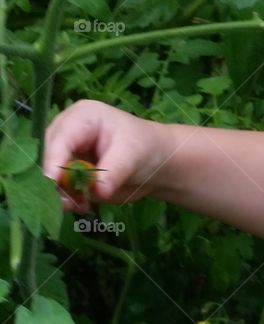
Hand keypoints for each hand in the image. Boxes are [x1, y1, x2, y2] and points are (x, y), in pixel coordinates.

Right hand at [42, 99, 169, 211]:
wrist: (154, 164)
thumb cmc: (144, 148)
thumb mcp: (132, 155)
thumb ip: (114, 171)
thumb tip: (99, 191)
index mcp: (81, 117)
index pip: (61, 138)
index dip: (54, 160)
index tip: (53, 181)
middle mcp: (68, 132)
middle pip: (49, 156)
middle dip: (56, 180)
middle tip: (68, 202)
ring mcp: (67, 153)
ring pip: (52, 174)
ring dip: (61, 193)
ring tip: (80, 206)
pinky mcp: (70, 172)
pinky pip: (61, 188)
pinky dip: (68, 200)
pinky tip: (83, 206)